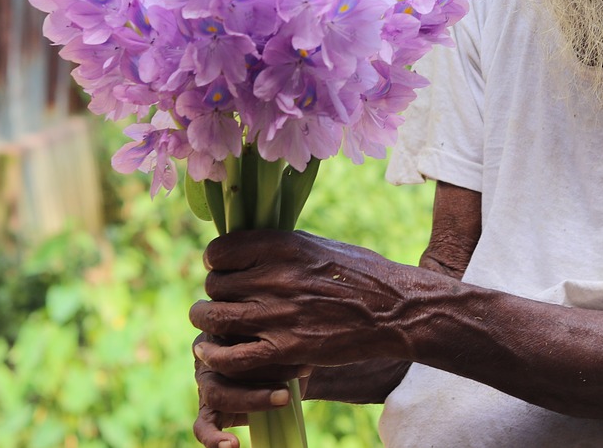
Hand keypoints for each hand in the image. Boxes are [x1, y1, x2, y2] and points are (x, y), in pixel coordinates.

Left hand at [189, 230, 414, 369]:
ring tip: (213, 324)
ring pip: (214, 317)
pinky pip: (231, 357)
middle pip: (215, 284)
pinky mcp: (285, 349)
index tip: (223, 268)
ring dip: (208, 321)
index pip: (219, 250)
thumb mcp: (319, 245)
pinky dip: (217, 356)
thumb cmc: (361, 274)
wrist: (395, 310)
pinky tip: (217, 353)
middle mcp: (276, 276)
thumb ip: (279, 246)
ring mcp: (279, 314)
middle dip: (216, 293)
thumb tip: (244, 247)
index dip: (216, 261)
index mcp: (283, 245)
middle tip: (226, 300)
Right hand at [193, 331, 309, 447]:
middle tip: (291, 383)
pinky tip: (232, 445)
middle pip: (223, 366)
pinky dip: (214, 439)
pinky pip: (202, 426)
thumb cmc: (287, 345)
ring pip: (217, 394)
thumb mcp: (282, 335)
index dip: (260, 346)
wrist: (293, 368)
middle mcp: (207, 355)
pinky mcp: (208, 409)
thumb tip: (296, 342)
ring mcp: (205, 382)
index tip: (292, 356)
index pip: (231, 337)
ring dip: (253, 399)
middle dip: (262, 374)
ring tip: (284, 399)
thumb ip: (277, 335)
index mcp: (221, 329)